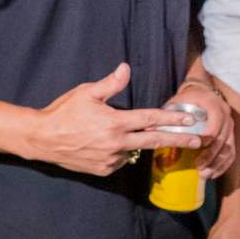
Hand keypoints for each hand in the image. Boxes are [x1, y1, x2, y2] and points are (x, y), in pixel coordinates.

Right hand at [31, 62, 200, 176]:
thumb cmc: (63, 112)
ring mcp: (111, 159)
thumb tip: (126, 68)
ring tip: (121, 133)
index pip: (151, 119)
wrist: (42, 139)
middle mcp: (117, 143)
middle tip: (197, 140)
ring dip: (138, 143)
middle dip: (178, 140)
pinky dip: (121, 152)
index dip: (173, 119)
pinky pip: (120, 160)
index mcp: (116, 122)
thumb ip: (110, 83)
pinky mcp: (103, 169)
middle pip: (154, 141)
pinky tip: (106, 143)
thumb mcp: (86, 92)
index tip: (190, 121)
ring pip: (134, 150)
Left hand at [167, 83, 234, 180]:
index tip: (198, 147)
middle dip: (211, 155)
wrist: (202, 92)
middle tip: (199, 167)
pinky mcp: (230, 136)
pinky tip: (212, 174)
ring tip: (204, 174)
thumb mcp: (177, 101)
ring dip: (217, 164)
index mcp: (213, 104)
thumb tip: (149, 130)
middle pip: (222, 138)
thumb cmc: (187, 99)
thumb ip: (167, 115)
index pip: (215, 121)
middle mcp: (225, 114)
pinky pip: (231, 153)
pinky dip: (222, 165)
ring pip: (228, 148)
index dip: (208, 136)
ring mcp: (230, 126)